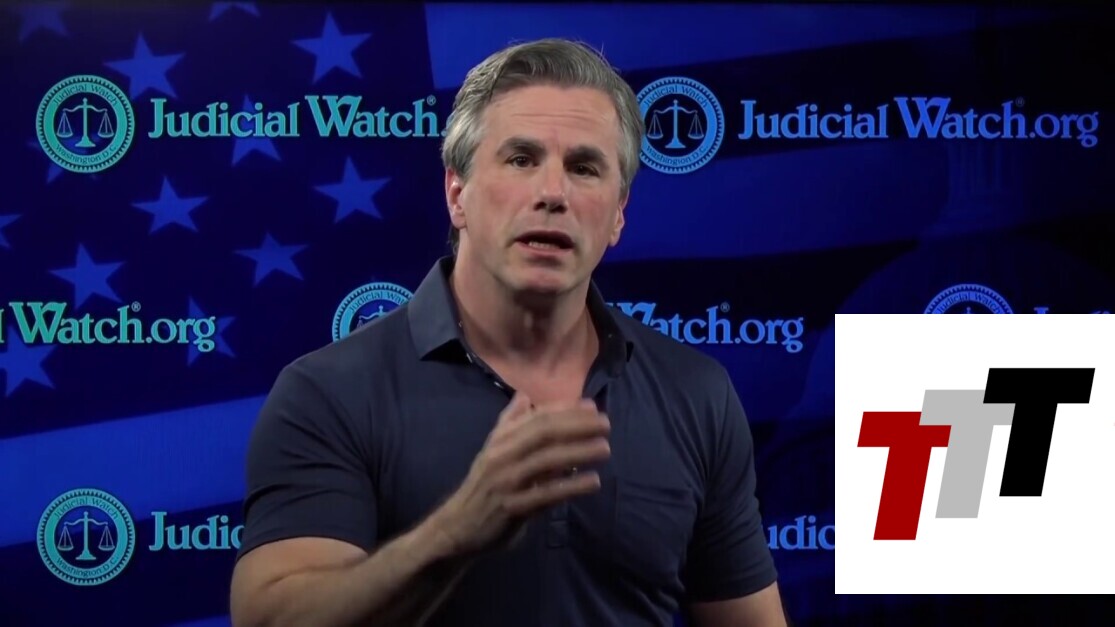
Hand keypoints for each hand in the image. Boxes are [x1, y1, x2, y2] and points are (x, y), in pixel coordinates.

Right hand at [430, 392, 610, 558]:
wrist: (458, 527)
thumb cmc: (483, 486)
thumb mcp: (492, 451)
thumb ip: (509, 423)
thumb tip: (524, 396)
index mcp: (501, 440)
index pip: (537, 417)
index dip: (566, 410)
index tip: (593, 407)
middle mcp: (502, 455)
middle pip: (543, 433)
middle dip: (577, 426)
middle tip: (606, 425)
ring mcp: (507, 481)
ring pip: (546, 460)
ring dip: (578, 452)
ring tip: (605, 448)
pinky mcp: (513, 508)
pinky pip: (546, 494)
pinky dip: (570, 486)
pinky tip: (593, 482)